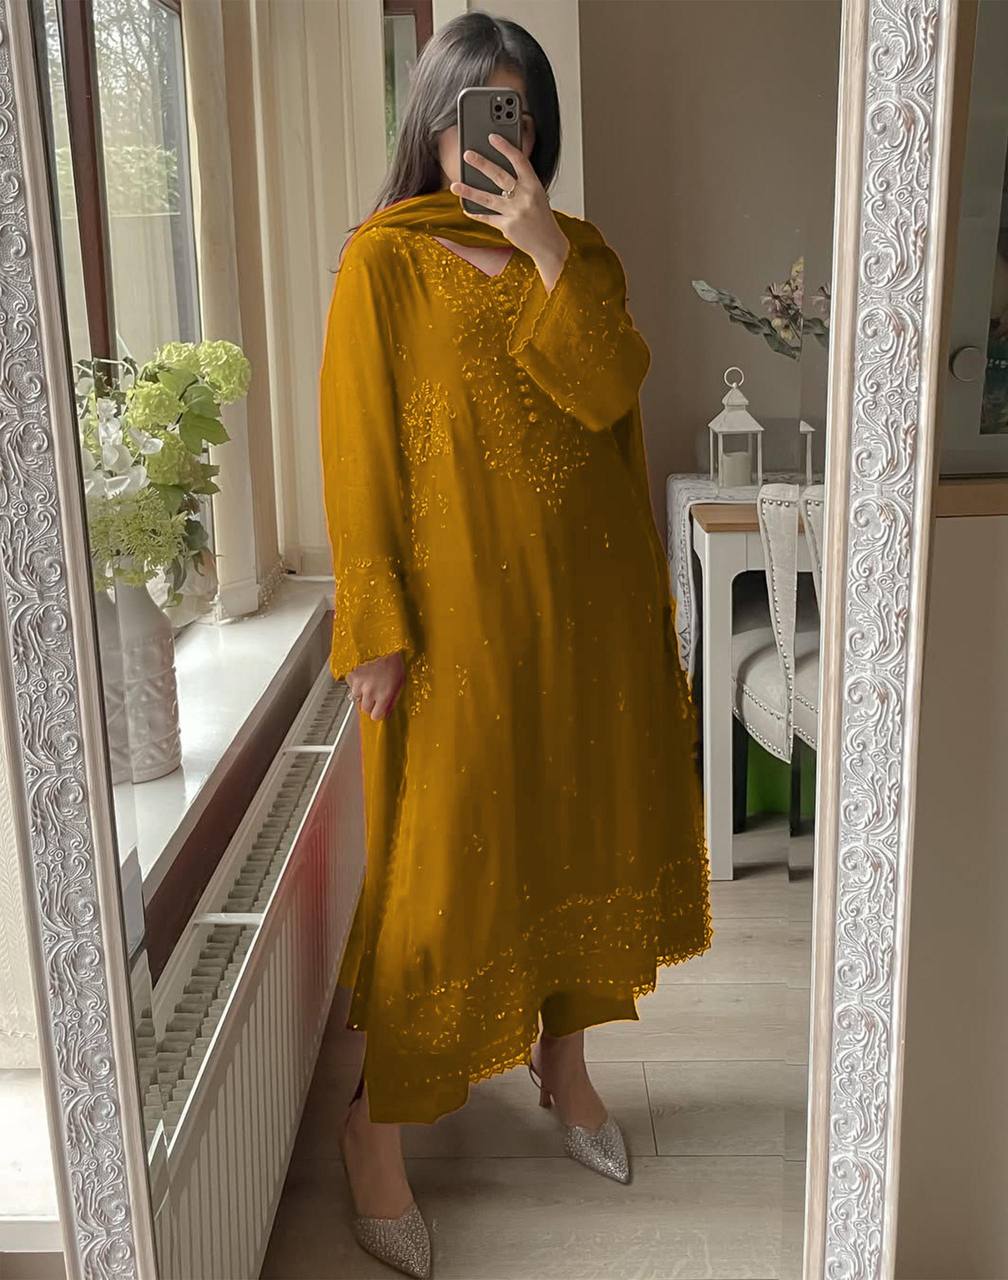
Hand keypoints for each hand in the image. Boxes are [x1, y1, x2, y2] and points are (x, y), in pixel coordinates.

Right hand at [347, 652, 405, 720]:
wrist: (381, 641)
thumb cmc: (394, 658)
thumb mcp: (401, 681)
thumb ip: (393, 698)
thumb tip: (389, 709)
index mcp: (383, 695)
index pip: (376, 716)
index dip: (378, 713)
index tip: (380, 709)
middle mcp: (369, 692)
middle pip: (364, 709)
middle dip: (369, 704)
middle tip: (375, 696)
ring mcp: (358, 683)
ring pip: (356, 696)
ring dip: (362, 692)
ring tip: (369, 682)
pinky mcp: (350, 674)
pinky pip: (351, 684)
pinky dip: (355, 681)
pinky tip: (363, 674)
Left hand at [450, 134, 570, 289]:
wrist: (549, 245)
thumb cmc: (542, 219)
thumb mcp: (538, 196)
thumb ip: (522, 183)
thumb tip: (499, 172)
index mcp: (534, 185)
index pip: (519, 161)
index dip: (505, 147)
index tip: (493, 138)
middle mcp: (525, 197)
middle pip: (500, 176)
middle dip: (482, 164)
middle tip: (468, 154)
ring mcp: (515, 212)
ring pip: (488, 198)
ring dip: (469, 191)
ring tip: (455, 185)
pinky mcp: (507, 227)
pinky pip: (488, 218)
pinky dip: (476, 214)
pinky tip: (466, 209)